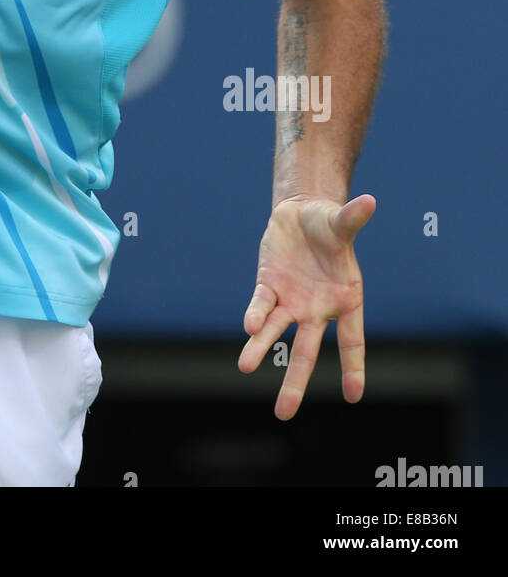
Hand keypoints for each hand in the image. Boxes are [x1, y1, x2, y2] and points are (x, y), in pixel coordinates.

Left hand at [238, 193, 375, 420]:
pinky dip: (255, 314)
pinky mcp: (269, 285)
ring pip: (275, 332)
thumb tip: (370, 201)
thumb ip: (353, 218)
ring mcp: (291, 301)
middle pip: (306, 351)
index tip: (353, 395)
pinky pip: (261, 303)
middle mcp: (317, 309)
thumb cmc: (329, 225)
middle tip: (283, 413)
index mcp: (346, 300)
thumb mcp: (341, 222)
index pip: (352, 341)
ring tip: (245, 367)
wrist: (301, 214)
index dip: (353, 366)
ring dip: (260, 348)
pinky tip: (248, 326)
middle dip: (294, 381)